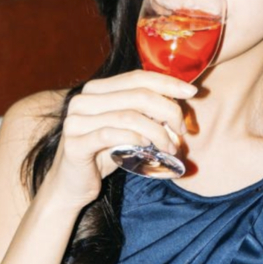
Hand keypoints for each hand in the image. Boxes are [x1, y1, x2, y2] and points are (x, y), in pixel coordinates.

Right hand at [44, 69, 196, 209]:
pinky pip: (111, 135)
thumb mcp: (125, 130)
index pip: (137, 77)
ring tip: (171, 147)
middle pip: (138, 95)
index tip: (192, 92)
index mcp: (96, 90)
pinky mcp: (75, 143)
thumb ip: (144, 115)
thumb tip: (178, 108)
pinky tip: (148, 147)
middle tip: (183, 130)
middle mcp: (84, 100)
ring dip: (157, 132)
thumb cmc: (101, 156)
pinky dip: (135, 139)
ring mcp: (76, 121)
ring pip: (128, 116)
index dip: (167, 83)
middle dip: (168, 111)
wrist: (70, 186)